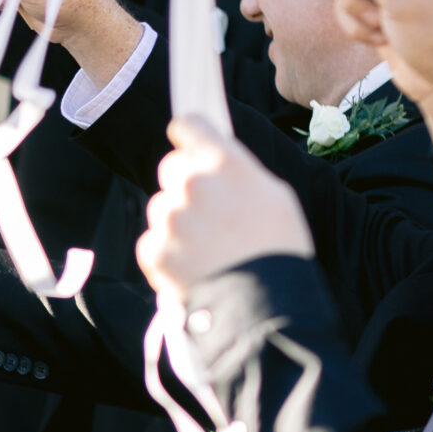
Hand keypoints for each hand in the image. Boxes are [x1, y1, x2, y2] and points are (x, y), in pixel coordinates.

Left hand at [136, 118, 312, 295]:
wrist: (264, 305)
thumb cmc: (279, 248)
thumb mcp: (274, 195)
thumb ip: (237, 171)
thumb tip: (214, 160)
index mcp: (225, 163)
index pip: (189, 126)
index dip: (190, 135)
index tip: (188, 141)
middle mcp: (191, 184)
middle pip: (172, 167)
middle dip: (185, 184)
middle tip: (210, 211)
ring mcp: (169, 218)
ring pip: (162, 206)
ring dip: (177, 221)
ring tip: (208, 247)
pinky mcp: (153, 249)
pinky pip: (153, 240)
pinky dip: (168, 252)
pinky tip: (195, 264)